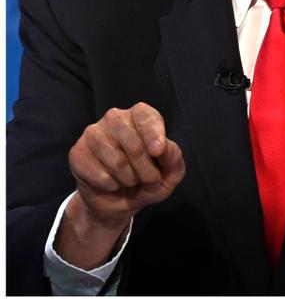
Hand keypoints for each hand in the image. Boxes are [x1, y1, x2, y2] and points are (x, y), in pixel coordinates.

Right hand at [55, 102, 185, 267]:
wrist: (116, 202)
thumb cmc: (147, 181)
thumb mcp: (169, 175)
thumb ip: (174, 159)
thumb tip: (165, 147)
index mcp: (139, 116)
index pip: (146, 116)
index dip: (153, 134)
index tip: (158, 151)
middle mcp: (114, 119)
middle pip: (134, 144)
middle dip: (147, 171)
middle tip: (151, 181)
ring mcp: (93, 134)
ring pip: (117, 162)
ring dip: (130, 180)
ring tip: (130, 181)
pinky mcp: (77, 153)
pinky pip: (100, 175)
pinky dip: (112, 186)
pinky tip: (111, 183)